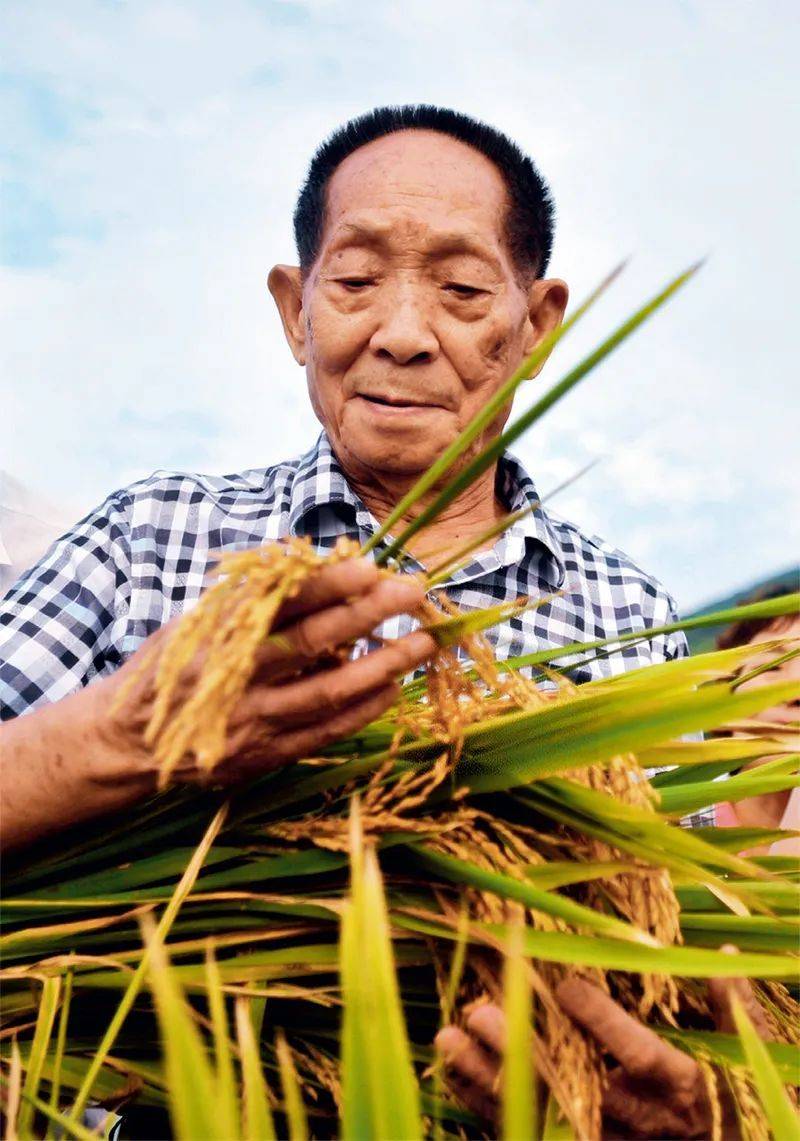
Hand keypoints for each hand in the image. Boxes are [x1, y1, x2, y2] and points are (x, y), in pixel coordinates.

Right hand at [96, 558, 435, 785]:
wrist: (129, 743)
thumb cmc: (171, 668)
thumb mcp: (195, 622)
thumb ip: (248, 598)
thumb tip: (307, 562)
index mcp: (218, 635)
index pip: (281, 602)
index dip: (328, 583)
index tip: (371, 565)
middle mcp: (237, 677)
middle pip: (312, 642)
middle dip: (367, 614)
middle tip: (412, 592)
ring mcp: (253, 721)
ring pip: (329, 692)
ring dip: (382, 666)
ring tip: (422, 643)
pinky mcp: (265, 755)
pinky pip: (325, 732)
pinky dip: (363, 709)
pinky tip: (393, 688)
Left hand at [435, 962, 770, 1138]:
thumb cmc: (729, 1101)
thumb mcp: (740, 1057)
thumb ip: (731, 1007)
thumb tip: (723, 954)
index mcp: (678, 1088)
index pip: (638, 1057)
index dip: (603, 1024)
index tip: (566, 986)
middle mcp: (634, 1119)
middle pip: (571, 1085)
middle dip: (522, 1049)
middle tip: (479, 1011)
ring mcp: (601, 1138)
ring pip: (537, 1109)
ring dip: (487, 1075)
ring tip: (447, 1036)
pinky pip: (523, 1128)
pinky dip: (482, 1100)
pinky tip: (451, 1066)